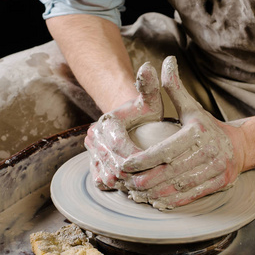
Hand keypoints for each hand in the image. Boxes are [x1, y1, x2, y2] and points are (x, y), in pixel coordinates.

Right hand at [84, 62, 162, 189]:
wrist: (129, 123)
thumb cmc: (144, 113)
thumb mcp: (149, 100)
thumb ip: (149, 87)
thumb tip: (148, 67)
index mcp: (106, 124)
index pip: (120, 146)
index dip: (141, 157)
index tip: (163, 163)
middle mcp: (93, 139)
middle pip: (113, 164)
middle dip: (138, 173)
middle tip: (161, 180)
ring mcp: (91, 154)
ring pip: (108, 176)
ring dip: (130, 184)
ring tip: (155, 185)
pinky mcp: (93, 168)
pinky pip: (103, 183)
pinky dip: (121, 188)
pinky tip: (141, 187)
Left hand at [121, 56, 244, 209]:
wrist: (240, 146)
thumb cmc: (208, 127)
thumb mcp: (192, 108)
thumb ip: (175, 88)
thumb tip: (165, 61)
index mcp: (198, 132)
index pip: (165, 150)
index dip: (142, 160)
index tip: (124, 165)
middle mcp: (209, 151)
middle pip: (169, 172)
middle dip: (144, 180)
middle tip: (126, 184)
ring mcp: (216, 169)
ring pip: (179, 187)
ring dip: (155, 193)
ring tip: (137, 194)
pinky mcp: (219, 183)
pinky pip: (191, 196)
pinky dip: (172, 201)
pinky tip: (156, 201)